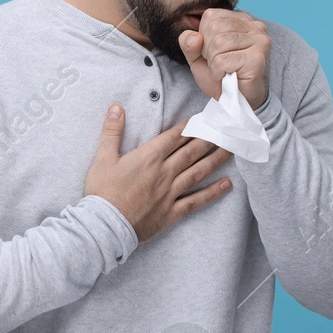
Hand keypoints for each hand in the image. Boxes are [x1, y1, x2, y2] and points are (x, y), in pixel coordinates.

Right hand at [83, 105, 233, 243]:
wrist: (106, 224)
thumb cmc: (102, 190)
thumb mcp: (102, 157)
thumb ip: (111, 131)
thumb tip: (116, 108)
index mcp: (148, 158)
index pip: (173, 138)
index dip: (188, 126)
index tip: (201, 118)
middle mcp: (164, 173)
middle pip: (190, 152)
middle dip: (208, 139)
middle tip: (223, 130)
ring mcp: (170, 193)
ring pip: (198, 173)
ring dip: (215, 160)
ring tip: (230, 150)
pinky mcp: (172, 211)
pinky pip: (197, 201)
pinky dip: (213, 193)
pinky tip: (226, 185)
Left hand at [179, 8, 270, 112]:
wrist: (236, 101)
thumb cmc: (220, 74)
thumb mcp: (196, 55)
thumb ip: (188, 42)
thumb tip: (194, 37)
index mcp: (240, 19)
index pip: (210, 16)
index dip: (204, 36)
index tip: (216, 51)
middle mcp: (254, 26)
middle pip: (213, 28)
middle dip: (208, 50)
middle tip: (220, 63)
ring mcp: (260, 41)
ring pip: (218, 43)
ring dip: (214, 62)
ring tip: (225, 69)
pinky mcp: (258, 58)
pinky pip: (223, 60)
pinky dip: (219, 72)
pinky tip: (229, 77)